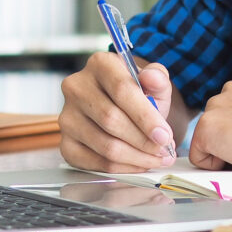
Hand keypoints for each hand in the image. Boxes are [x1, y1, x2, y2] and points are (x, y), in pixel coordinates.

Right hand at [59, 51, 177, 172]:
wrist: (123, 109)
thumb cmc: (139, 95)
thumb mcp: (154, 82)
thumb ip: (158, 78)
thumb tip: (153, 78)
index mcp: (100, 64)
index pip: (121, 90)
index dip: (145, 117)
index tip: (165, 136)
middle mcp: (76, 87)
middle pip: (111, 119)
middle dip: (143, 141)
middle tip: (165, 150)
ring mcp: (67, 117)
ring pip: (105, 145)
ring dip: (136, 157)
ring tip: (156, 158)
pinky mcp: (66, 144)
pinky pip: (95, 163)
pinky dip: (122, 167)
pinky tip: (138, 163)